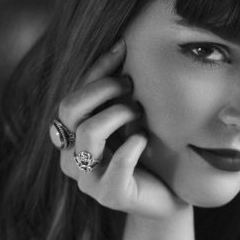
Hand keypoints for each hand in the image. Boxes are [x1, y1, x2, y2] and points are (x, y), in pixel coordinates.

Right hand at [57, 40, 185, 219]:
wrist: (170, 194)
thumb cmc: (150, 153)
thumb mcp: (132, 118)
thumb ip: (119, 92)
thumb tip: (124, 43)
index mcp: (73, 136)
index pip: (72, 95)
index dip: (95, 69)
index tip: (123, 48)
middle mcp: (73, 157)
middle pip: (69, 109)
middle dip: (102, 89)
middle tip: (131, 85)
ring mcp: (88, 180)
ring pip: (88, 134)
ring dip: (117, 114)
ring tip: (140, 113)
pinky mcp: (110, 196)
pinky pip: (116, 167)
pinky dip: (131, 148)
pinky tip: (144, 139)